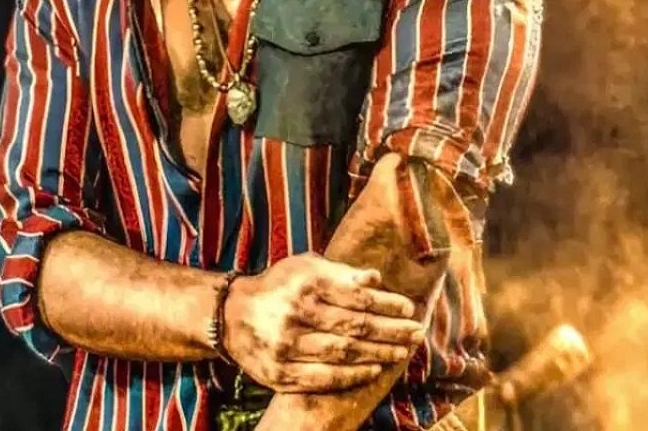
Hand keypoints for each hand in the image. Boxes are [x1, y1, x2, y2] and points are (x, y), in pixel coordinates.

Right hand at [220, 252, 424, 393]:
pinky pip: (324, 378)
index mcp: (306, 283)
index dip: (388, 304)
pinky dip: (352, 376)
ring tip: (400, 352)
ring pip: (344, 354)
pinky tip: (372, 370)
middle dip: (391, 331)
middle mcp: (296, 314)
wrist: (232, 315)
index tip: (409, 309)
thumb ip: (341, 273)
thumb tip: (376, 278)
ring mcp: (287, 346)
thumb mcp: (306, 267)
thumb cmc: (280, 286)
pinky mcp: (280, 373)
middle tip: (415, 333)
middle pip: (356, 327)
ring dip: (378, 354)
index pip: (358, 296)